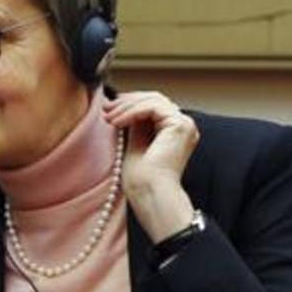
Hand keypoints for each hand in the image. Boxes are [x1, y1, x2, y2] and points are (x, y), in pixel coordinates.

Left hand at [103, 91, 198, 241]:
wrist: (149, 193)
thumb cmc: (142, 177)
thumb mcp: (135, 141)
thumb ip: (135, 122)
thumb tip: (122, 104)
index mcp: (175, 131)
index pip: (153, 104)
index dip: (130, 102)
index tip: (109, 107)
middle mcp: (184, 126)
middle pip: (154, 98)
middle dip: (126, 102)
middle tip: (105, 108)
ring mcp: (185, 125)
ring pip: (153, 100)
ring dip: (126, 106)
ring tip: (108, 117)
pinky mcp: (180, 125)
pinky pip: (152, 107)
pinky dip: (131, 111)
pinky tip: (116, 121)